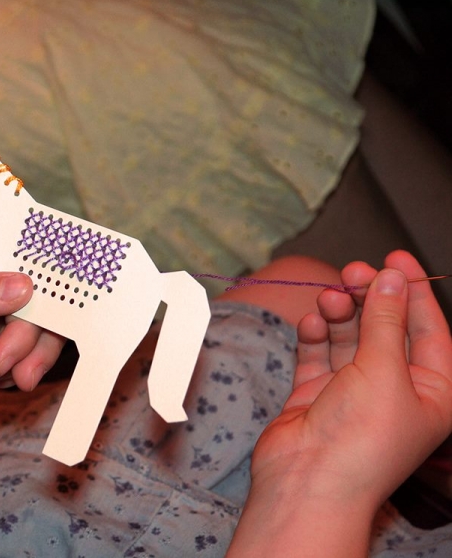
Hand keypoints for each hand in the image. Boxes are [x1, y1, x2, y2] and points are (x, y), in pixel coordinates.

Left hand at [0, 233, 64, 418]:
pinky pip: (2, 364)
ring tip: (13, 379)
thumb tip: (25, 287)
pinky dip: (6, 373)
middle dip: (34, 333)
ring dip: (28, 358)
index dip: (51, 277)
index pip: (22, 256)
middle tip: (15, 362)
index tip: (72, 305)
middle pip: (34, 303)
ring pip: (24, 336)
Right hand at [227, 251, 451, 556]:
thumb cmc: (362, 436)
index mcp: (432, 391)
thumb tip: (391, 277)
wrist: (307, 481)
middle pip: (384, 329)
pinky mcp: (315, 393)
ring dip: (339, 315)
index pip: (428, 330)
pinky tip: (311, 324)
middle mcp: (393, 389)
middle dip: (369, 298)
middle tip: (351, 273)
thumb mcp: (385, 369)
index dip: (412, 291)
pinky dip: (314, 336)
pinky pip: (317, 354)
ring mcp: (352, 391)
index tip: (394, 257)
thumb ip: (385, 319)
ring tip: (329, 299)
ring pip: (348, 337)